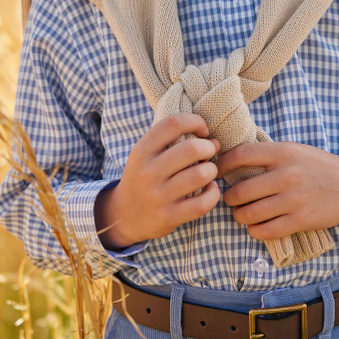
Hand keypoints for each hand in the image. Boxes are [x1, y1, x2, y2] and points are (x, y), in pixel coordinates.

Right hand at [94, 113, 220, 248]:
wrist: (124, 216)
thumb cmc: (143, 177)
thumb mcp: (145, 154)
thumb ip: (172, 141)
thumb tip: (214, 140)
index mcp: (142, 151)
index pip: (174, 123)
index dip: (195, 121)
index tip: (202, 131)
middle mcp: (148, 172)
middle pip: (192, 149)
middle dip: (208, 148)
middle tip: (208, 153)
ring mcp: (158, 196)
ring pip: (201, 175)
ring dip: (212, 170)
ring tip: (208, 171)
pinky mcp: (169, 216)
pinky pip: (203, 203)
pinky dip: (213, 193)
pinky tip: (209, 189)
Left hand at [215, 142, 338, 240]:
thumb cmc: (317, 165)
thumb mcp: (293, 150)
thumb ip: (267, 154)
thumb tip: (230, 159)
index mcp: (283, 152)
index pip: (241, 155)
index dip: (222, 164)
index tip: (218, 171)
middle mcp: (287, 175)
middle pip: (240, 190)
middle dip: (229, 197)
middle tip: (229, 198)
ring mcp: (293, 199)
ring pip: (250, 213)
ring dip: (239, 215)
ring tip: (240, 213)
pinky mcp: (300, 220)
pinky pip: (266, 231)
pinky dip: (255, 230)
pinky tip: (255, 225)